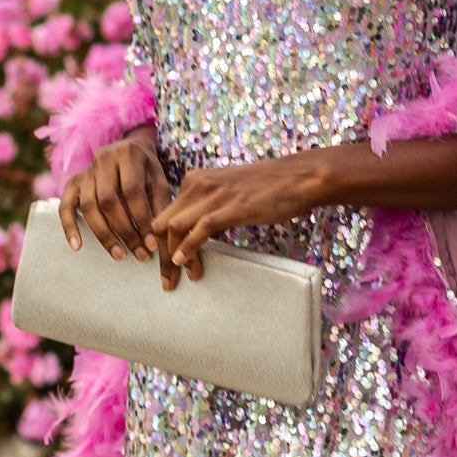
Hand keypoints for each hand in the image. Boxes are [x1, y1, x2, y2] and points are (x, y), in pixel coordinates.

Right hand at [59, 132, 168, 265]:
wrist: (130, 148)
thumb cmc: (147, 170)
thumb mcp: (160, 181)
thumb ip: (160, 206)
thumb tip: (160, 240)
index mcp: (128, 154)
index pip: (132, 191)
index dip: (141, 219)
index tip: (151, 243)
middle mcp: (103, 159)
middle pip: (108, 200)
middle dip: (125, 231)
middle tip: (139, 253)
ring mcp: (85, 171)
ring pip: (88, 206)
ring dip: (104, 234)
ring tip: (119, 255)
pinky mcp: (73, 183)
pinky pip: (66, 206)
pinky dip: (70, 227)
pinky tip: (77, 246)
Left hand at [148, 155, 322, 291]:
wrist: (297, 178)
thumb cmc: (266, 187)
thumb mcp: (227, 191)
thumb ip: (208, 207)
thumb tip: (198, 235)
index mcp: (194, 179)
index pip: (165, 214)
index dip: (161, 242)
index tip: (166, 264)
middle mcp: (198, 184)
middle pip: (162, 223)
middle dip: (160, 254)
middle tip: (166, 278)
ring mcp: (214, 195)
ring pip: (175, 227)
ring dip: (172, 257)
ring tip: (176, 277)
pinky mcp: (230, 207)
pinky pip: (200, 229)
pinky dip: (188, 248)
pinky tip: (184, 262)